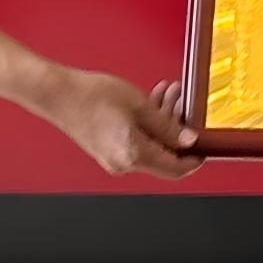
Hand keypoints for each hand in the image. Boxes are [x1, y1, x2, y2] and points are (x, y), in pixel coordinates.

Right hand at [36, 65, 200, 178]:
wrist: (57, 93)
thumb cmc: (90, 96)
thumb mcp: (139, 105)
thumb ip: (167, 125)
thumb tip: (187, 139)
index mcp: (133, 155)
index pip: (175, 169)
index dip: (194, 159)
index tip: (205, 147)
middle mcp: (123, 163)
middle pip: (164, 155)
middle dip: (177, 129)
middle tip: (184, 104)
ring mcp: (113, 158)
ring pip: (151, 145)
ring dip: (163, 122)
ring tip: (169, 94)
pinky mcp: (106, 149)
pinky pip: (136, 141)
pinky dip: (147, 124)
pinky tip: (152, 102)